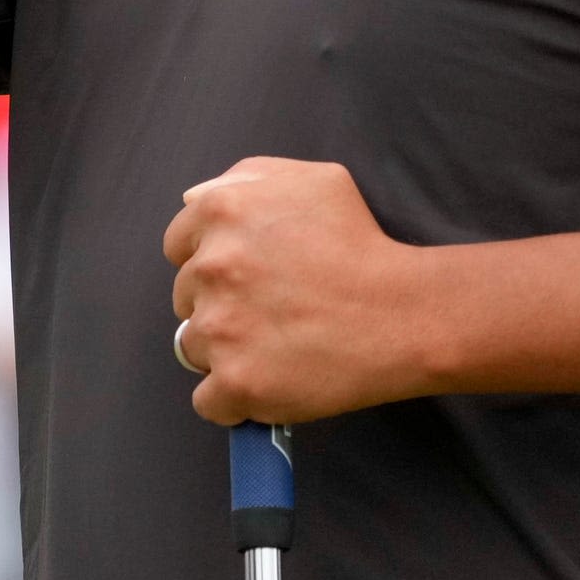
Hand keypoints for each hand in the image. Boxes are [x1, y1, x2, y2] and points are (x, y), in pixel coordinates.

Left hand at [164, 157, 432, 424]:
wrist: (401, 312)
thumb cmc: (361, 244)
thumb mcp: (314, 181)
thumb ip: (246, 179)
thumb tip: (193, 200)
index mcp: (223, 213)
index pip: (178, 245)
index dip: (212, 261)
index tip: (246, 276)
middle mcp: (211, 267)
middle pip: (185, 298)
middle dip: (220, 305)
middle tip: (271, 309)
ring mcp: (219, 328)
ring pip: (194, 349)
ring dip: (225, 352)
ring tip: (276, 345)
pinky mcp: (236, 382)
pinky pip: (209, 401)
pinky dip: (233, 399)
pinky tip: (269, 381)